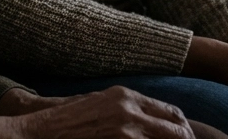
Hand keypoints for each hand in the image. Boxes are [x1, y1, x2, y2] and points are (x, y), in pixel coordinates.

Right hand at [0, 85, 192, 138]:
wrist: (44, 129)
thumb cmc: (70, 118)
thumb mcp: (101, 103)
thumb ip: (128, 108)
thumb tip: (152, 120)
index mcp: (127, 96)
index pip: (172, 113)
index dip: (183, 129)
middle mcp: (131, 110)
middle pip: (178, 131)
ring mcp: (126, 131)